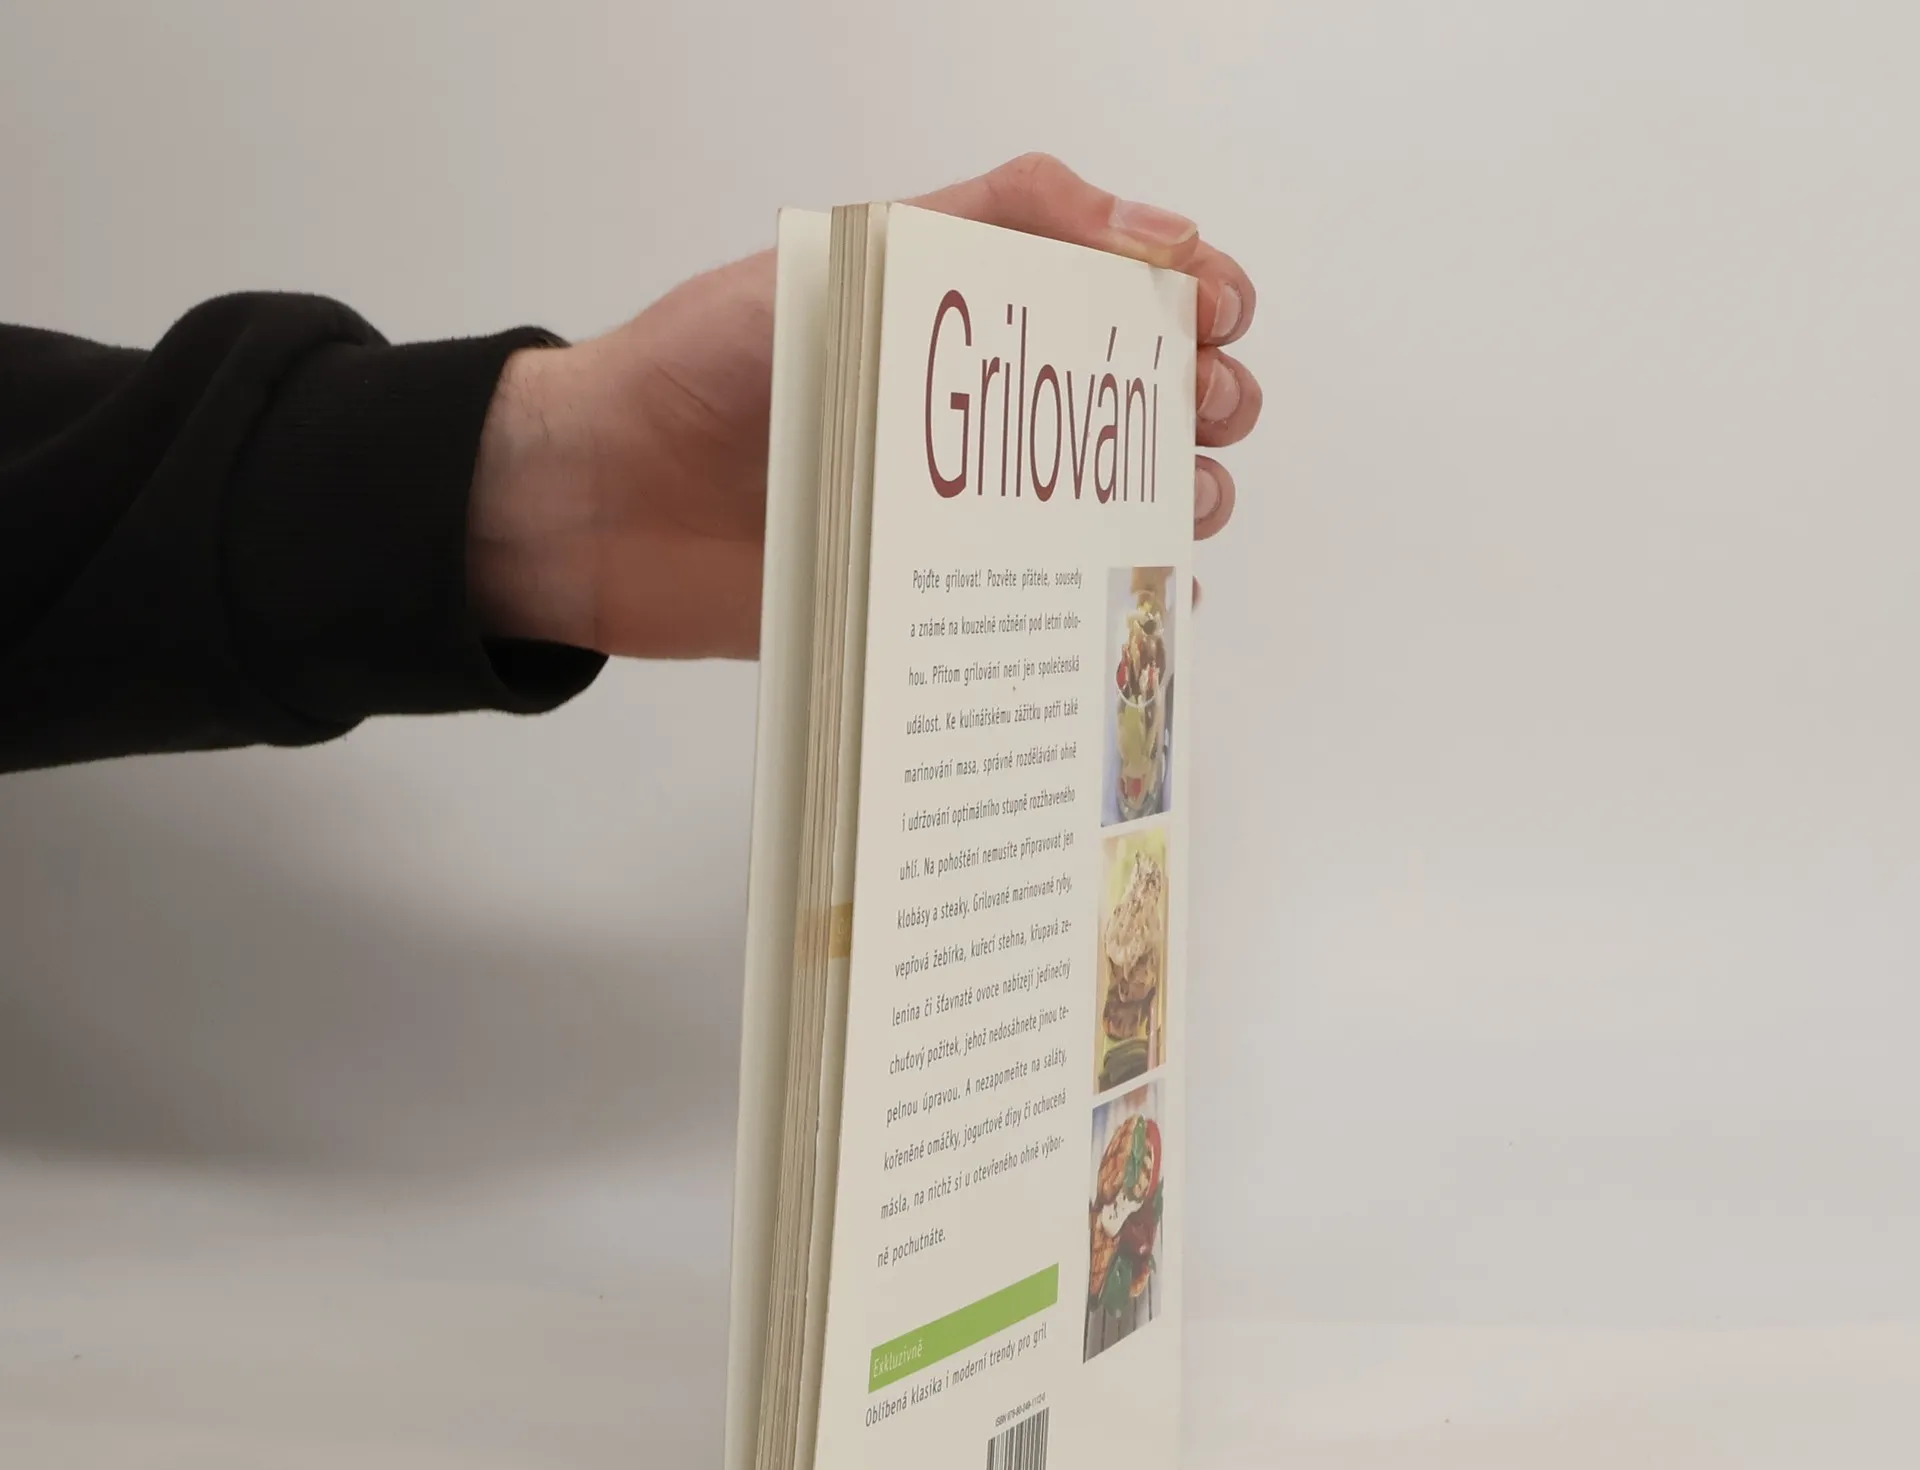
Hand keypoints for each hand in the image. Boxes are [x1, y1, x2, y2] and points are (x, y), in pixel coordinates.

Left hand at [467, 154, 1261, 659]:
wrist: (599, 504)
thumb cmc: (702, 367)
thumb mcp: (852, 258)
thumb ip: (995, 219)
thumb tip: (1146, 224)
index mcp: (969, 318)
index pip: (1119, 294)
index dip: (1190, 294)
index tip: (1215, 313)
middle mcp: (982, 418)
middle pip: (1140, 406)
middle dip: (1205, 399)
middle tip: (1207, 410)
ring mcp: (966, 517)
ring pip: (1116, 509)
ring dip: (1177, 500)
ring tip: (1184, 503)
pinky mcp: (937, 605)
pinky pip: (1048, 611)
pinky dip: (1116, 606)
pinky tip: (1151, 598)